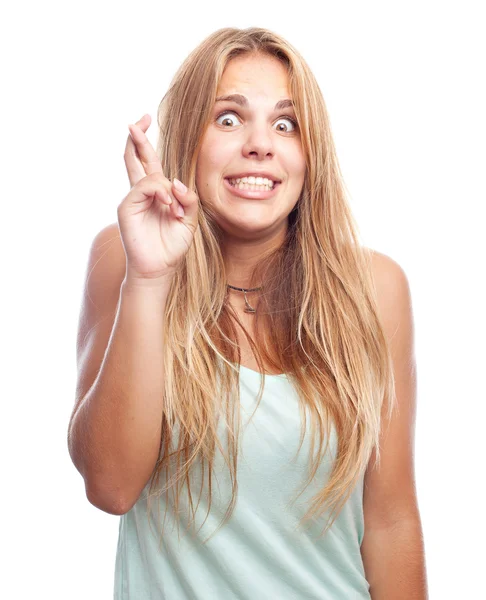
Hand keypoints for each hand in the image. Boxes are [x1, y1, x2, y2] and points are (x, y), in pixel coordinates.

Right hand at [117, 114, 198, 282]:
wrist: (159, 268)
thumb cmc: (172, 245)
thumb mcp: (189, 220)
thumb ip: (188, 199)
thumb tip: (177, 181)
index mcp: (157, 193)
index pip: (149, 161)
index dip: (145, 142)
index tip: (145, 119)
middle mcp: (143, 192)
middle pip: (135, 158)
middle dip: (137, 137)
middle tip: (137, 119)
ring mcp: (133, 199)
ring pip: (147, 173)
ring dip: (166, 188)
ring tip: (175, 211)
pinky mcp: (127, 207)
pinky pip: (144, 187)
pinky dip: (159, 192)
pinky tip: (168, 206)